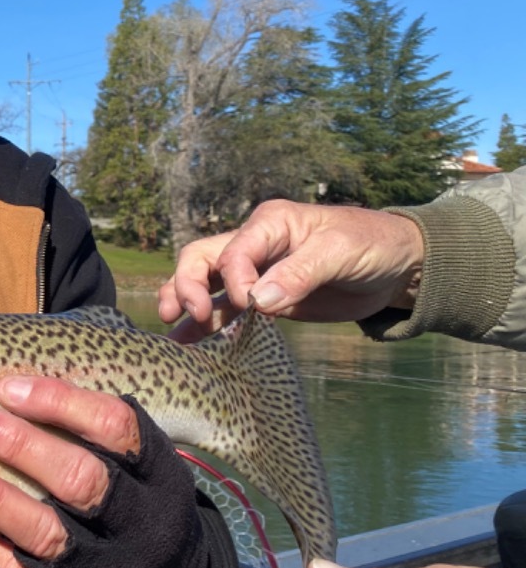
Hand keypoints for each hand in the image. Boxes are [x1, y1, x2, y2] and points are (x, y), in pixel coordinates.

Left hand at [0, 376, 138, 567]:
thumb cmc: (137, 513)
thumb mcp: (143, 472)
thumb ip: (98, 437)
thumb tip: (15, 392)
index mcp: (160, 478)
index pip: (116, 428)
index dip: (61, 402)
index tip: (8, 389)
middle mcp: (142, 527)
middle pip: (80, 480)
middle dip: (19, 445)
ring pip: (48, 533)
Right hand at [158, 200, 424, 331]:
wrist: (397, 267)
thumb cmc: (372, 245)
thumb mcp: (341, 252)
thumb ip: (300, 273)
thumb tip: (258, 301)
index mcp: (270, 223)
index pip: (234, 250)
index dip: (234, 278)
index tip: (251, 304)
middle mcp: (253, 245)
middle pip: (201, 259)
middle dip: (187, 285)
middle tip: (190, 314)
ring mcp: (255, 273)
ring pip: (203, 283)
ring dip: (184, 302)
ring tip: (170, 327)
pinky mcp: (262, 300)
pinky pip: (224, 310)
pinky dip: (203, 325)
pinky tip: (185, 344)